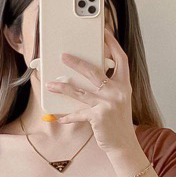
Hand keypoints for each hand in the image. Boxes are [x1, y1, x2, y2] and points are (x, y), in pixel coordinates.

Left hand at [45, 26, 136, 154]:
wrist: (124, 144)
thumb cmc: (118, 121)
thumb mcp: (119, 99)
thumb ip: (110, 86)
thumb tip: (90, 72)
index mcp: (125, 85)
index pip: (121, 59)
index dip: (112, 44)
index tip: (103, 32)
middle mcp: (118, 92)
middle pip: (95, 72)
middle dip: (78, 63)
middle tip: (63, 56)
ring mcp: (109, 104)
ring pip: (81, 92)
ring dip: (64, 87)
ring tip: (51, 84)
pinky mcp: (99, 117)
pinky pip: (78, 114)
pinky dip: (67, 116)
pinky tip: (58, 117)